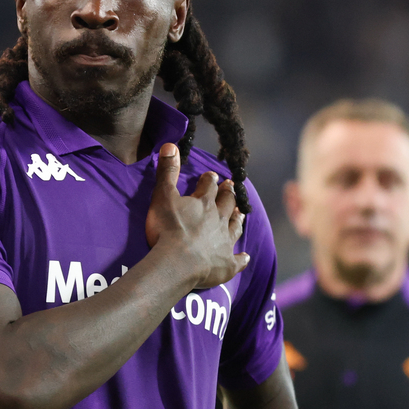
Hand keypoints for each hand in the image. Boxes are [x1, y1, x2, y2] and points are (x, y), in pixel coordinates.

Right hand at [145, 143, 248, 288]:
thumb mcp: (163, 195)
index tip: (211, 175)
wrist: (177, 263)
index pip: (209, 186)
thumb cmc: (167, 229)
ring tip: (240, 214)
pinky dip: (242, 258)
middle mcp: (219, 220)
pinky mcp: (226, 264)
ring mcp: (225, 243)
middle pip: (227, 204)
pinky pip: (237, 260)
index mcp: (204, 203)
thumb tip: (170, 144)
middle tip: (230, 188)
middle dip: (228, 194)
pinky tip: (245, 257)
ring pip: (235, 227)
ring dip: (237, 219)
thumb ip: (167, 171)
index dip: (209, 180)